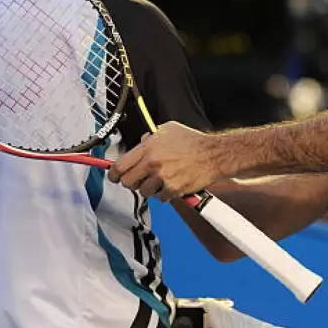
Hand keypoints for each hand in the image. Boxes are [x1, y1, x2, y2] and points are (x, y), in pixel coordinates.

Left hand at [107, 121, 221, 200]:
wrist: (213, 154)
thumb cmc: (193, 141)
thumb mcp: (168, 129)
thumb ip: (150, 136)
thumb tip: (140, 143)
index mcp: (148, 148)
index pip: (120, 166)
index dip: (113, 174)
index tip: (115, 176)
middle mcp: (153, 163)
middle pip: (128, 182)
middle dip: (132, 182)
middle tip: (140, 178)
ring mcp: (162, 178)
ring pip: (144, 192)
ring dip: (150, 188)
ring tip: (161, 179)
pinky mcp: (173, 189)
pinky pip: (160, 198)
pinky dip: (165, 194)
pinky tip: (172, 183)